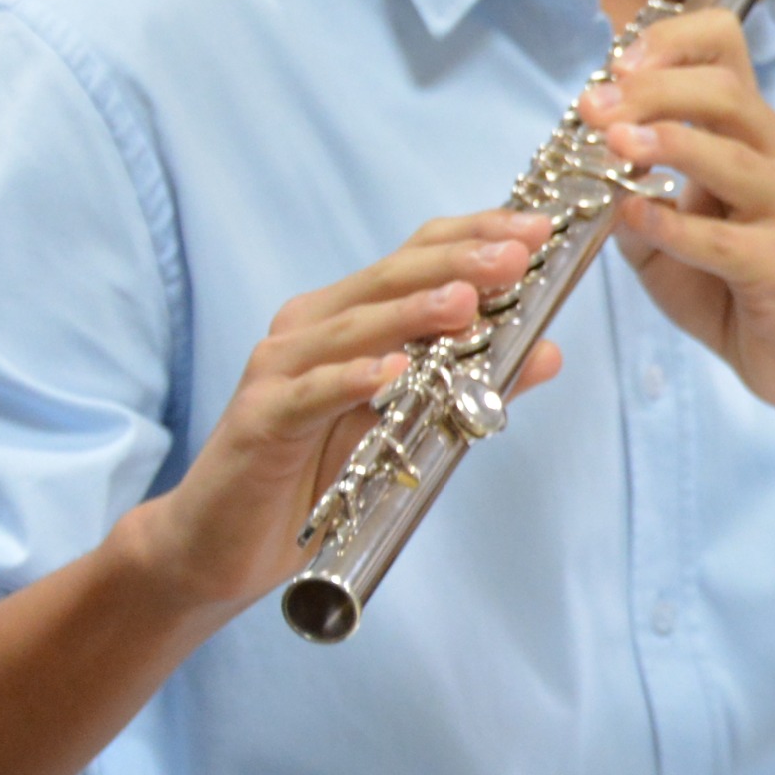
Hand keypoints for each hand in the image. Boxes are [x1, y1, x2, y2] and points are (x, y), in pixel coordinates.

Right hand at [109, 211, 559, 619]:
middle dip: (457, 262)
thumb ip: (474, 386)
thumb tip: (550, 351)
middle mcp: (310, 329)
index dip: (474, 235)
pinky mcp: (260, 420)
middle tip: (515, 255)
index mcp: (348, 317)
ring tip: (465, 302)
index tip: (537, 230)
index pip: (415, 257)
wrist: (225, 544)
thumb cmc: (322, 476)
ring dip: (410, 313)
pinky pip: (310, 394)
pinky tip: (390, 374)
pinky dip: (350, 380)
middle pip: (389, 279)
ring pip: (352, 328)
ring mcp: (279, 370)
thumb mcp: (410, 427)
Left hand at [588, 8, 774, 422]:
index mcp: (756, 135)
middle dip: (651, 90)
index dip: (671, 42)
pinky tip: (634, 217)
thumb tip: (588, 171)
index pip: (726, 48)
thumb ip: (634, 200)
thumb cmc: (737, 290)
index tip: (615, 66)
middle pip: (724, 90)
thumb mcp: (668, 239)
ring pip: (729, 152)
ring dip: (664, 142)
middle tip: (594, 108)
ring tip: (613, 145)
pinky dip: (671, 223)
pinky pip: (721, 236)